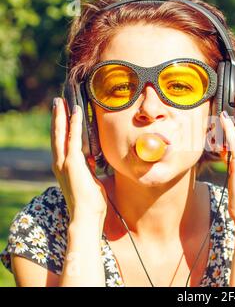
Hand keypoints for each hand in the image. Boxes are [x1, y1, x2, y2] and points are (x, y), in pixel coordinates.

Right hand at [51, 97, 107, 222]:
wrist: (86, 216)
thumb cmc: (91, 202)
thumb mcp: (90, 180)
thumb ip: (89, 168)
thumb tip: (93, 160)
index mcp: (64, 168)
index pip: (62, 143)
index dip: (61, 128)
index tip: (63, 114)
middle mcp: (60, 163)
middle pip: (56, 135)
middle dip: (57, 117)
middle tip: (57, 101)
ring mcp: (64, 163)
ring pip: (61, 133)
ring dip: (61, 116)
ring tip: (60, 102)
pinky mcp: (73, 163)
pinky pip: (73, 138)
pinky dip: (74, 124)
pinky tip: (76, 112)